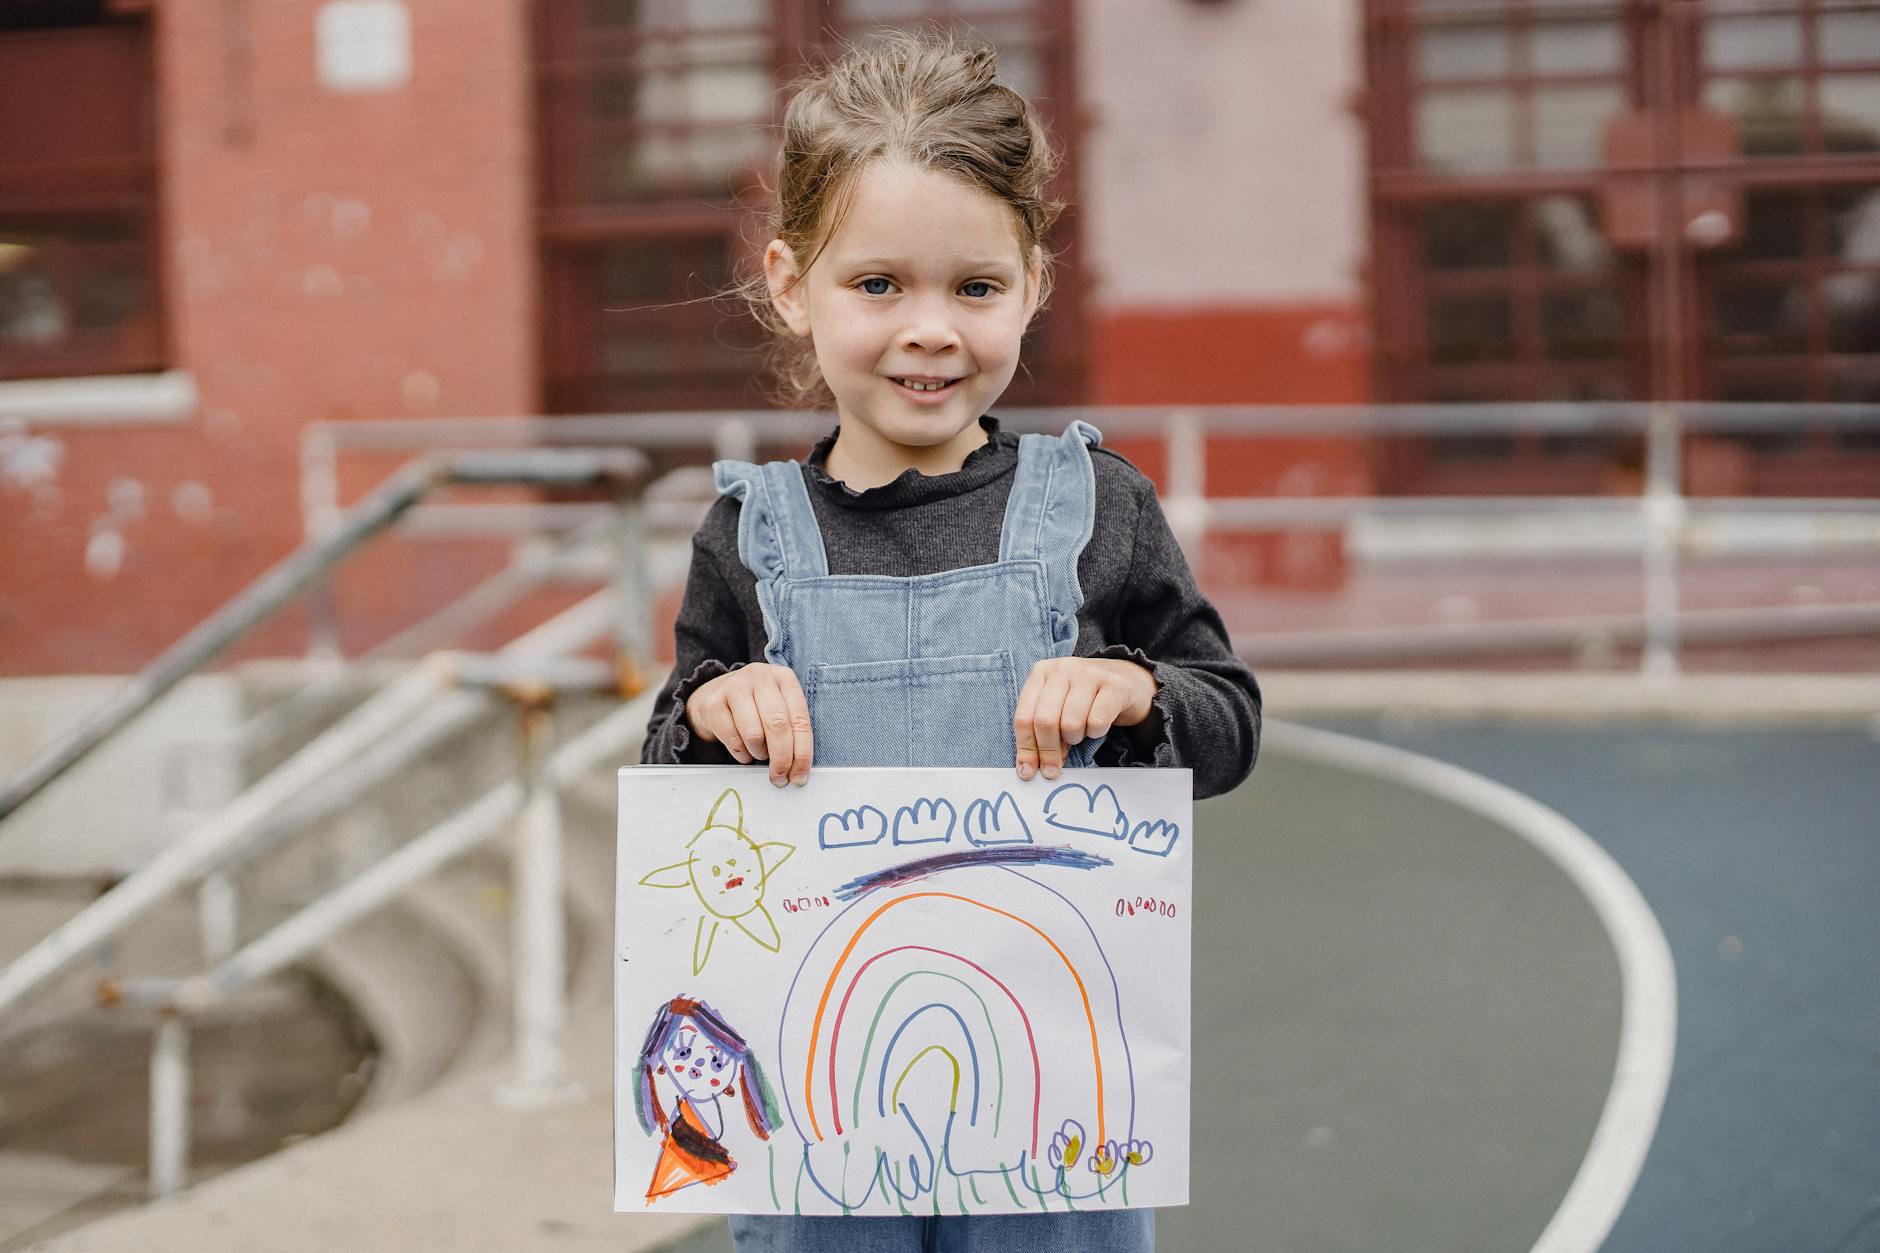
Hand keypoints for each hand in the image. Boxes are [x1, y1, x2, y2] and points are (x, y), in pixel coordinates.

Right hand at [684, 664, 813, 785]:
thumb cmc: (753, 706)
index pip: (800, 719)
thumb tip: (799, 769)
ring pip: (754, 733)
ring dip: (759, 753)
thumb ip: (791, 731)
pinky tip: (743, 750)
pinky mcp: (713, 703)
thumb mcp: (778, 708)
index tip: (800, 775)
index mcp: (784, 678)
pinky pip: (732, 738)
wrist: (713, 695)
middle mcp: (760, 677)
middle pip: (778, 726)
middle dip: (782, 759)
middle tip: (780, 778)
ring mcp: (734, 687)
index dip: (803, 752)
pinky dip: (741, 753)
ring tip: (759, 753)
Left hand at [1013, 657, 1157, 780]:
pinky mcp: (1114, 685)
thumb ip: (1042, 731)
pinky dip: (1096, 732)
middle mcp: (1062, 669)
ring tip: (1081, 733)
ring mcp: (1089, 674)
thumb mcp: (1058, 707)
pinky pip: (1097, 722)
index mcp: (1042, 672)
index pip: (1024, 716)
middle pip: (1045, 721)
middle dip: (1048, 752)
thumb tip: (1029, 767)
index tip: (1028, 772)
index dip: (1026, 748)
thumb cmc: (1087, 699)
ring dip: (1075, 738)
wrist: (1130, 680)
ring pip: (1071, 723)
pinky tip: (1098, 725)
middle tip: (1054, 769)